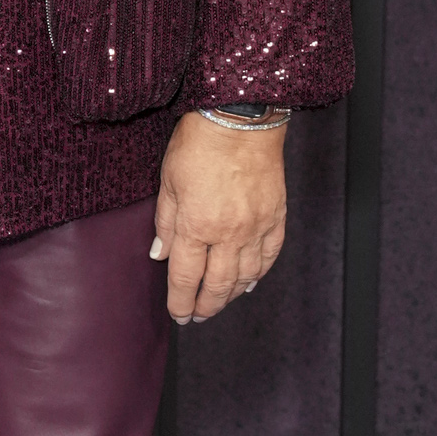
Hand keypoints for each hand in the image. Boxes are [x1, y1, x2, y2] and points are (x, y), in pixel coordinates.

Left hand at [152, 114, 286, 323]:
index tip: (178, 315)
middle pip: (218, 285)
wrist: (241, 119)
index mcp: (196, 226)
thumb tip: (160, 255)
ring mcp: (256, 227)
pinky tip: (250, 282)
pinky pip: (270, 256)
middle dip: (206, 306)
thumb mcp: (169, 182)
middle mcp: (228, 234)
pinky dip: (259, 274)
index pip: (186, 278)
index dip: (180, 302)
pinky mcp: (276, 217)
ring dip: (231, 295)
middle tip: (198, 316)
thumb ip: (165, 223)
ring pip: (245, 276)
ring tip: (220, 302)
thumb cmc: (200, 144)